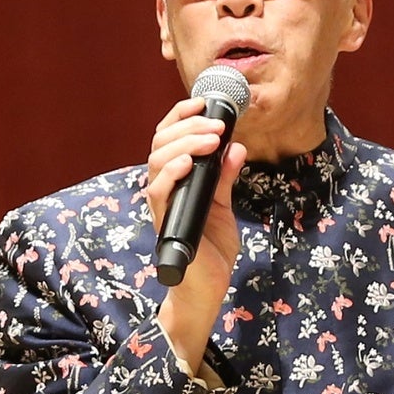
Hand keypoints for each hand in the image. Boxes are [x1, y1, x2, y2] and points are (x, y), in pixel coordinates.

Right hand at [141, 96, 250, 363]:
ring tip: (211, 138)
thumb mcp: (224, 206)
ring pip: (157, 162)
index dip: (181, 117)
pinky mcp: (165, 224)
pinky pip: (159, 192)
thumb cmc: (211, 250)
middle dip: (188, 127)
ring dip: (185, 144)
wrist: (208, 289)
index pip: (168, 139)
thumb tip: (236, 148)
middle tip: (217, 125)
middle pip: (160, 144)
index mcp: (176, 181)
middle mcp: (164, 190)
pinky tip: (191, 162)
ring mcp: (162, 206)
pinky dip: (173, 173)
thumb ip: (225, 178)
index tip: (203, 103)